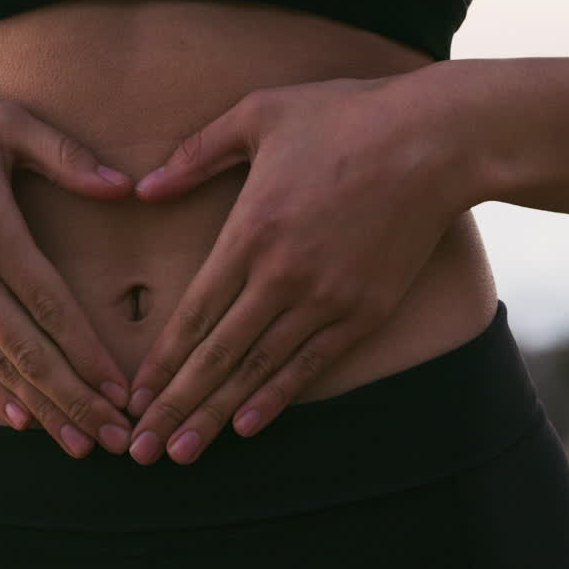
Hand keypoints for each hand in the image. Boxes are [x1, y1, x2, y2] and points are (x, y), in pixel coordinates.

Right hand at [0, 75, 135, 457]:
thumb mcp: (4, 120)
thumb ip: (67, 157)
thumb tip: (126, 189)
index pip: (51, 305)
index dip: (90, 354)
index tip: (124, 390)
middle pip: (27, 350)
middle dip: (76, 400)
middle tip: (116, 437)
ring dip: (40, 408)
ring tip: (80, 443)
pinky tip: (23, 418)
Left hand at [124, 69, 479, 464]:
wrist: (436, 139)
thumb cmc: (344, 115)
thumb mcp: (258, 114)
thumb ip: (197, 154)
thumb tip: (144, 188)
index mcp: (250, 232)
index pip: (194, 313)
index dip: (161, 362)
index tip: (132, 398)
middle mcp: (282, 276)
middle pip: (217, 356)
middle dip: (175, 407)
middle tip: (140, 450)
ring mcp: (326, 299)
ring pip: (260, 371)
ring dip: (217, 416)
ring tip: (182, 454)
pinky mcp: (364, 310)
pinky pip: (312, 365)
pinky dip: (278, 399)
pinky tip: (248, 426)